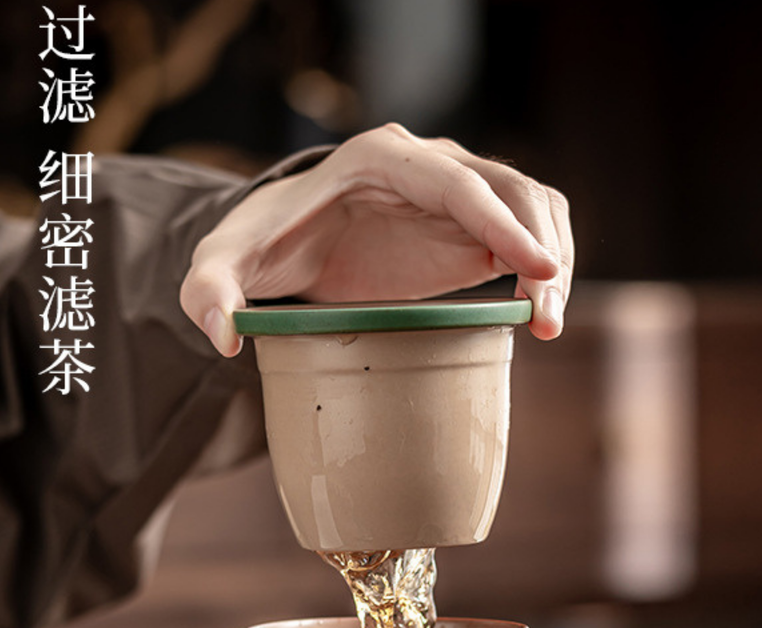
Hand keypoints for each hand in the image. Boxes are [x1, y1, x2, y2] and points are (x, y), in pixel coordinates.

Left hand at [180, 123, 572, 355]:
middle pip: (511, 190)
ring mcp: (455, 194)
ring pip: (531, 207)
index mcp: (379, 159)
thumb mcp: (224, 263)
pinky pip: (525, 233)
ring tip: (546, 324)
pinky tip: (537, 312)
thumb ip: (208, 290)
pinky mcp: (469, 227)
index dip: (502, 223)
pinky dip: (542, 267)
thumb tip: (222, 335)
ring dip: (552, 261)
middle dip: (541, 249)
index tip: (536, 270)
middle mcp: (427, 165)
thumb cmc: (263, 245)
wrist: (288, 241)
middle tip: (545, 320)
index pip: (457, 182)